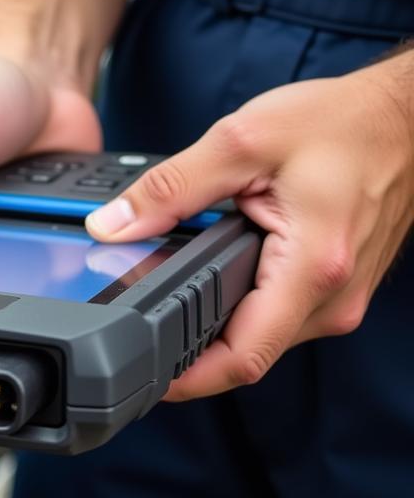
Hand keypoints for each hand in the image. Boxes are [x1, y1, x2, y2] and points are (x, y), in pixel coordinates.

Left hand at [86, 52, 413, 400]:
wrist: (407, 117)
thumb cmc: (345, 123)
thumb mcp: (241, 141)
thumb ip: (170, 189)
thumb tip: (114, 224)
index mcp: (311, 269)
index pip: (243, 359)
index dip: (187, 379)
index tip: (145, 378)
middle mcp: (332, 299)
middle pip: (247, 356)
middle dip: (191, 353)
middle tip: (141, 337)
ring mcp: (339, 300)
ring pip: (263, 340)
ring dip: (217, 330)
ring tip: (176, 303)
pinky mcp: (336, 292)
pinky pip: (280, 320)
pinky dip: (244, 311)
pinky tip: (220, 285)